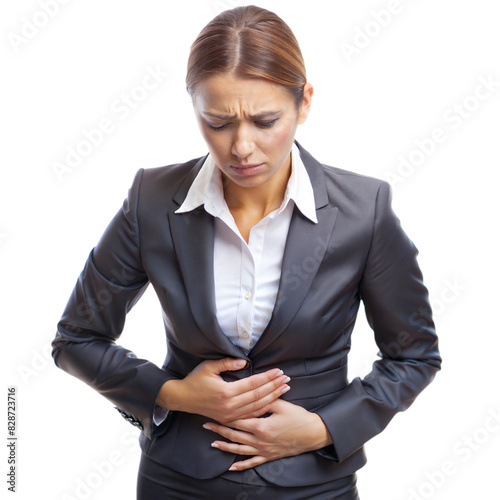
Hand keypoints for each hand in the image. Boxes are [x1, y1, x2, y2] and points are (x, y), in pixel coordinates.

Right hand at [157, 358, 289, 423]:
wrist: (182, 399)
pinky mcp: (229, 419)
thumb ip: (227, 362)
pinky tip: (272, 402)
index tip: (279, 371)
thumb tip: (245, 362)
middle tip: (287, 379)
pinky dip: (263, 409)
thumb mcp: (208, 366)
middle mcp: (230, 405)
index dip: (267, 377)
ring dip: (273, 397)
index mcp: (226, 392)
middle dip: (274, 387)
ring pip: (257, 407)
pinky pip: (250, 415)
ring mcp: (230, 415)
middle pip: (258, 396)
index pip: (253, 384)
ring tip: (284, 389)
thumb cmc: (195, 379)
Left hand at [203, 398, 332, 470]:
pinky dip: (241, 465)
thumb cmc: (298, 418)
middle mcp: (259, 440)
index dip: (225, 415)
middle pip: (235, 434)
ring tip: (213, 443)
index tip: (213, 411)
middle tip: (206, 425)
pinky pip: (252, 463)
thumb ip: (266, 399)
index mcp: (261, 426)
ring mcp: (264, 450)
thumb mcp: (282, 405)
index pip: (238, 420)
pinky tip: (231, 467)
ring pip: (240, 449)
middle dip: (219, 429)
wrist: (313, 434)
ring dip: (225, 446)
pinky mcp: (269, 456)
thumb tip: (254, 390)